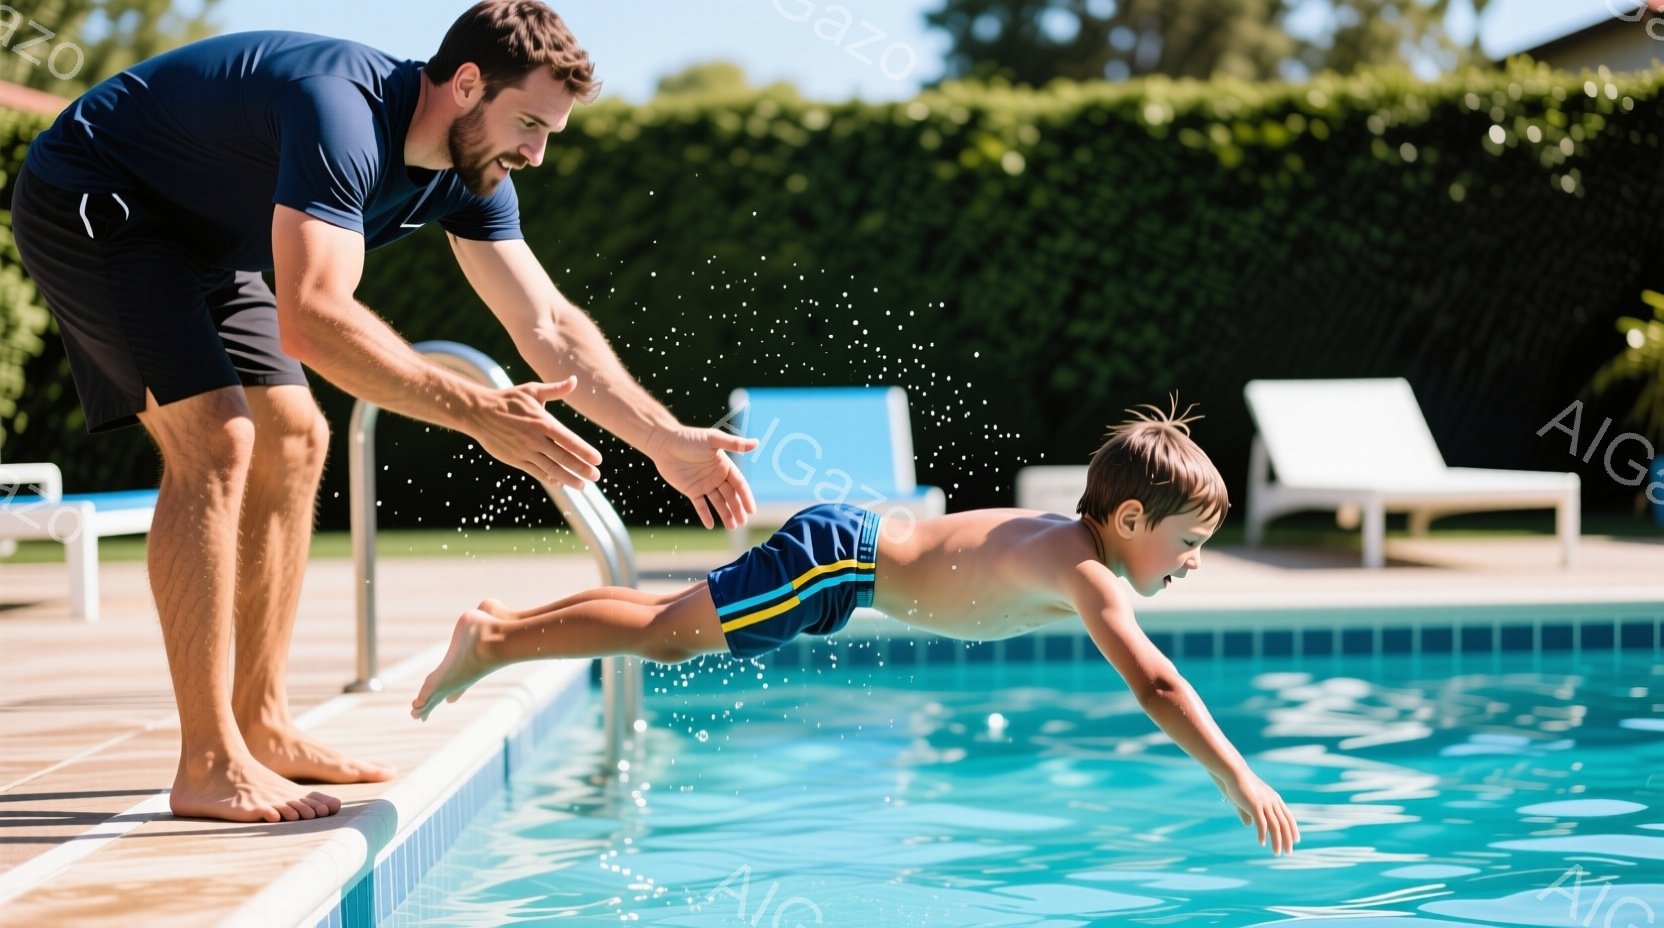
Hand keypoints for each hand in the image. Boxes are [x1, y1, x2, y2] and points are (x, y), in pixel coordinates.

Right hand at [471, 377, 602, 487]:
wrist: (478, 412)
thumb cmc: (508, 399)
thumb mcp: (532, 390)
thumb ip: (555, 389)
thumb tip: (575, 380)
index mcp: (542, 422)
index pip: (569, 440)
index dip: (585, 452)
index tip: (598, 460)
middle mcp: (535, 439)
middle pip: (564, 457)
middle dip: (582, 468)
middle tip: (596, 476)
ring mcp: (524, 451)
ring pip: (551, 469)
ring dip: (569, 478)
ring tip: (583, 485)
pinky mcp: (514, 459)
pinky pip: (535, 472)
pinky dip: (549, 478)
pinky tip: (560, 483)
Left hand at [647, 424, 758, 528]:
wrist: (664, 443)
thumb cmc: (689, 438)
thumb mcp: (713, 440)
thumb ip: (734, 444)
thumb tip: (756, 443)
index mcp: (724, 465)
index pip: (739, 484)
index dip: (746, 497)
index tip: (751, 511)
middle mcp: (716, 476)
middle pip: (730, 495)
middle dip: (737, 509)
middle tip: (743, 522)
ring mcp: (704, 484)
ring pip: (718, 502)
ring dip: (725, 514)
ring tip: (733, 527)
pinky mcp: (691, 490)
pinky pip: (700, 505)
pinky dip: (705, 515)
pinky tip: (710, 526)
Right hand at [1212, 769, 1299, 854]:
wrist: (1233, 773)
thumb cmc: (1239, 786)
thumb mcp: (1246, 800)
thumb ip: (1248, 813)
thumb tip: (1248, 824)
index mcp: (1274, 799)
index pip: (1288, 817)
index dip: (1293, 829)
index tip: (1296, 840)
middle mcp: (1273, 802)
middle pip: (1284, 824)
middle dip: (1287, 839)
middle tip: (1288, 852)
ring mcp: (1265, 804)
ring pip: (1275, 826)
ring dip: (1277, 841)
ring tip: (1277, 852)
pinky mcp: (1255, 806)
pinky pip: (1261, 823)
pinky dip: (1262, 835)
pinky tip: (1261, 843)